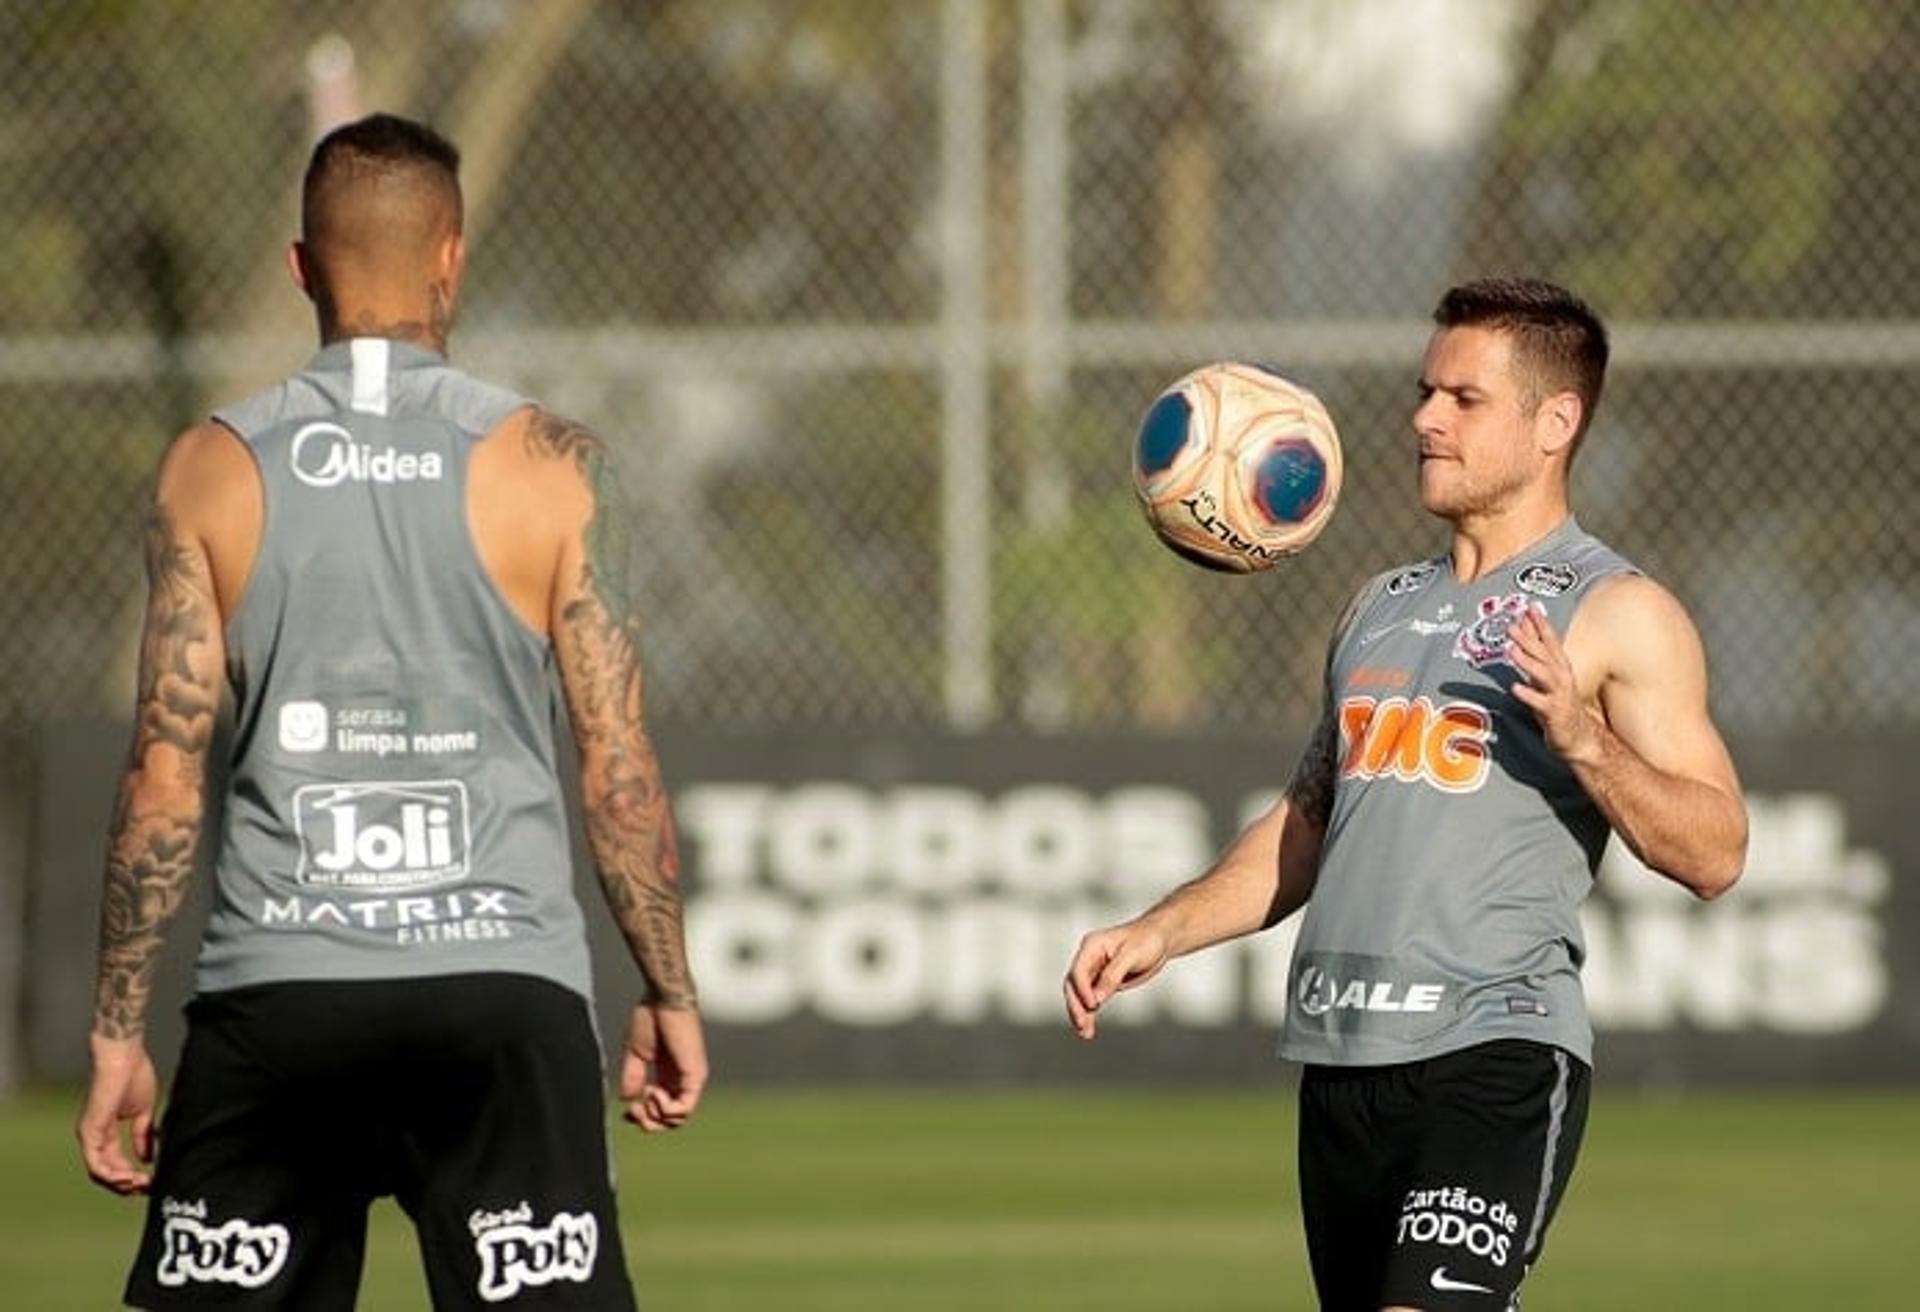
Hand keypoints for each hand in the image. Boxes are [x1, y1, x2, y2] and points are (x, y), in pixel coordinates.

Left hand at [77, 1033, 158, 1194]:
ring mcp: (90, 1135)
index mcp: (105, 1132)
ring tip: (142, 1184)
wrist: (124, 1056)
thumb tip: (147, 1158)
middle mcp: (94, 1137)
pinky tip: (129, 1177)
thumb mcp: (143, 1112)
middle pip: (106, 1173)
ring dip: (121, 1183)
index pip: (115, 1164)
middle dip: (129, 1184)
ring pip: (99, 1173)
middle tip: (150, 1187)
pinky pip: (96, 1163)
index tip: (153, 1180)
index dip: (134, 1176)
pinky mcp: (90, 1131)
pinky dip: (111, 1174)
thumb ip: (144, 1135)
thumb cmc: (133, 1075)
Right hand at [620, 1003, 707, 1132]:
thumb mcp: (636, 1054)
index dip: (644, 1117)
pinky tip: (653, 1091)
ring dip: (655, 1116)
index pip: (663, 1111)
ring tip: (645, 1095)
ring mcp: (691, 1079)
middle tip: (633, 1110)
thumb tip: (628, 1100)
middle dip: (648, 1122)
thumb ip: (632, 1077)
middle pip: (671, 1121)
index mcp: (669, 1076)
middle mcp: (682, 1081)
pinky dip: (665, 1109)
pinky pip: (684, 1109)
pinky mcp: (695, 1075)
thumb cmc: (651, 1018)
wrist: (663, 998)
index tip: (628, 1111)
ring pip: (678, 1119)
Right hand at [1062, 919, 1171, 1040]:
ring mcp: (1094, 971)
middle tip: (1082, 1024)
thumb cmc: (1146, 941)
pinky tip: (1088, 1028)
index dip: (1082, 990)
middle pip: (1074, 985)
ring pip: (1079, 995)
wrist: (1158, 940)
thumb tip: (1097, 998)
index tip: (1093, 1005)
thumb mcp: (1132, 956)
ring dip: (1080, 1013)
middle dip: (1076, 1005)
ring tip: (1085, 1033)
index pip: (1079, 970)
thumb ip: (1112, 976)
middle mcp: (1089, 958)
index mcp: (1092, 946)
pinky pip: (1091, 999)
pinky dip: (1089, 1014)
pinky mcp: (1101, 982)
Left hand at [1507, 606, 1603, 763]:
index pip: (1550, 640)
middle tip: (1512, 626)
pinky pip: (1539, 702)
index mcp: (1559, 666)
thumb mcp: (1544, 674)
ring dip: (1527, 661)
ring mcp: (1559, 694)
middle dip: (1528, 638)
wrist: (1577, 735)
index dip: (1540, 623)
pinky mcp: (1554, 712)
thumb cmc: (1559, 703)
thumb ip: (1533, 651)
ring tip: (1511, 650)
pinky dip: (1528, 694)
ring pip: (1543, 674)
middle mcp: (1561, 677)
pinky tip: (1515, 687)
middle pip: (1543, 654)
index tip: (1529, 608)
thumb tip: (1522, 627)